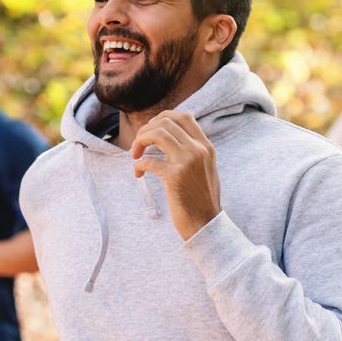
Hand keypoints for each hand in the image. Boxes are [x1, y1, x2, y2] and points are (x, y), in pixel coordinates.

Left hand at [131, 111, 220, 240]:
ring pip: (157, 133)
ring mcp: (187, 161)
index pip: (184, 116)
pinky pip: (148, 161)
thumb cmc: (202, 200)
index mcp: (206, 146)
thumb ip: (194, 152)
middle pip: (165, 122)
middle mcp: (198, 149)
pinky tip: (138, 174)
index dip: (163, 117)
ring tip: (134, 154)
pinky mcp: (175, 176)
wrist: (206, 224)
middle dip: (145, 129)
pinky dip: (138, 165)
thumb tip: (174, 139)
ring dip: (139, 141)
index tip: (151, 129)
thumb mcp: (206, 169)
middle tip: (138, 145)